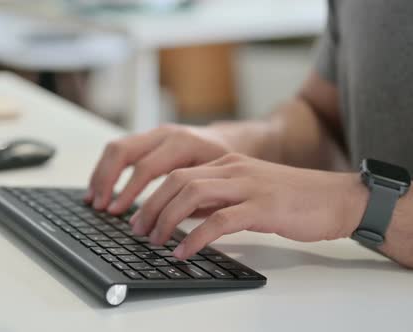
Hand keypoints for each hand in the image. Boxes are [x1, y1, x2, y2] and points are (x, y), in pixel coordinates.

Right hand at [84, 124, 238, 213]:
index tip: (117, 212)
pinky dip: (107, 169)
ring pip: (117, 148)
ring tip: (93, 200)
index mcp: (183, 144)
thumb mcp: (216, 182)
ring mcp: (155, 134)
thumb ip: (192, 200)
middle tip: (100, 207)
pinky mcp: (148, 139)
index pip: (146, 167)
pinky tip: (100, 189)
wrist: (232, 141)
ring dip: (101, 174)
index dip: (129, 192)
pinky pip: (120, 150)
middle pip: (123, 151)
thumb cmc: (226, 166)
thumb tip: (169, 229)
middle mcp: (165, 134)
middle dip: (107, 180)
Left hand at [130, 153, 368, 259]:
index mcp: (226, 164)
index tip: (138, 217)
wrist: (337, 199)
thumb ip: (218, 200)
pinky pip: (219, 220)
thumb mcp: (247, 193)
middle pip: (177, 181)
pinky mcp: (262, 207)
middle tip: (137, 230)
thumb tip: (186, 216)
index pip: (177, 173)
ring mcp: (247, 185)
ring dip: (166, 219)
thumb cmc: (292, 200)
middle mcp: (232, 169)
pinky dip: (195, 237)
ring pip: (191, 194)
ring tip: (155, 240)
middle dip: (150, 206)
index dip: (152, 195)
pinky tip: (183, 251)